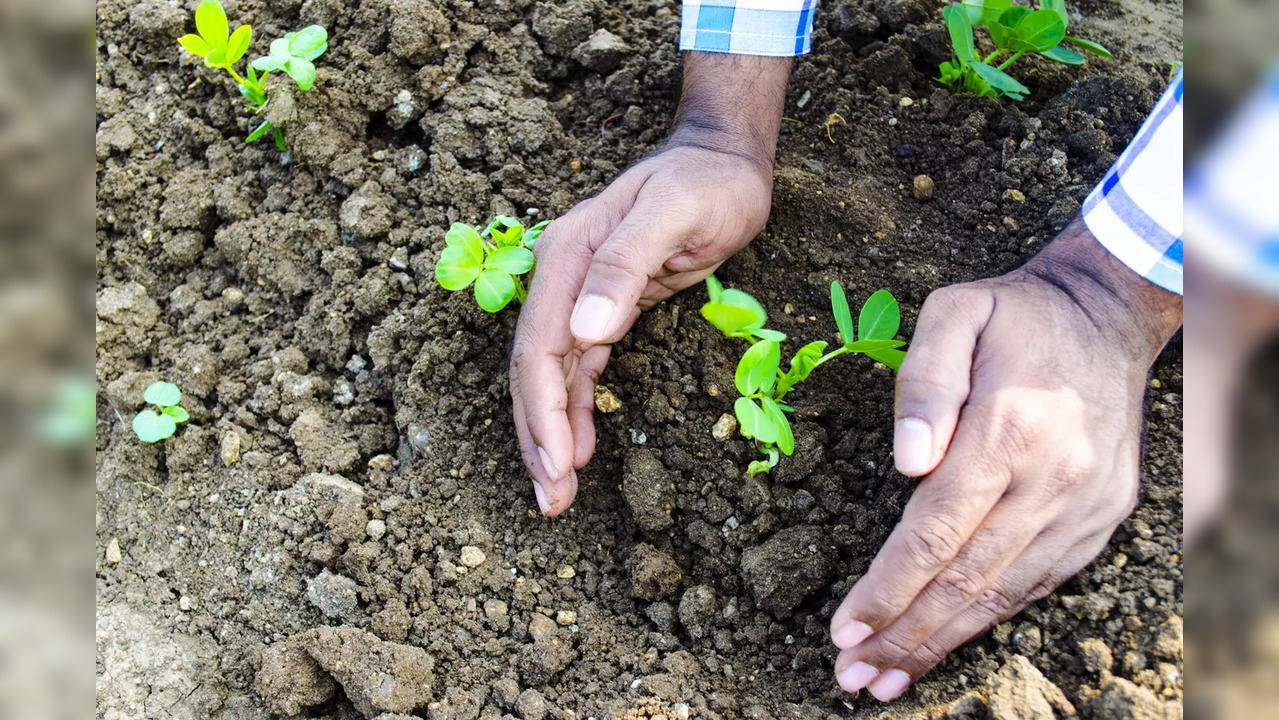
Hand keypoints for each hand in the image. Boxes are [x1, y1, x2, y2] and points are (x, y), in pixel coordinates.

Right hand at [509, 54, 792, 514]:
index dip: (543, 409)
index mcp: (567, 257)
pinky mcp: (604, 309)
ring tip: (557, 494)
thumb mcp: (673, 214)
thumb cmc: (704, 184)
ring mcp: (578, 295)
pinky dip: (575, 410)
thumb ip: (626, 267)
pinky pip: (578, 369)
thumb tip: (586, 333)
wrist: (720, 159)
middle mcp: (561, 279)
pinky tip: (581, 449)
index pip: (540, 346)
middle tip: (551, 501)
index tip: (558, 464)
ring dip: (551, 435)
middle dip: (538, 437)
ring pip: (551, 377)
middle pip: (533, 370)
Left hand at [828, 219, 1182, 699]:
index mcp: (1007, 430)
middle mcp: (1051, 479)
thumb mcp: (956, 312)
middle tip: (852, 675)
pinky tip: (947, 641)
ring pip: (1003, 594)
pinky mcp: (1100, 520)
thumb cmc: (1015, 318)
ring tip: (886, 678)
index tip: (846, 627)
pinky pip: (1037, 584)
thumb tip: (907, 465)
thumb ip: (925, 381)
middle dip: (903, 634)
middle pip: (965, 578)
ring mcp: (1082, 506)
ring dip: (941, 641)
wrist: (1107, 318)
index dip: (888, 588)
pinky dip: (989, 620)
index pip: (935, 532)